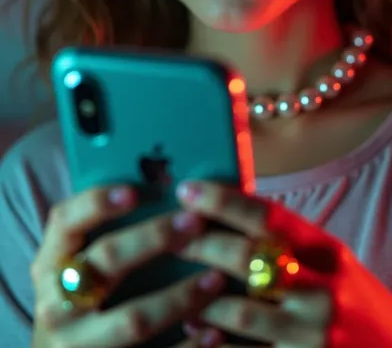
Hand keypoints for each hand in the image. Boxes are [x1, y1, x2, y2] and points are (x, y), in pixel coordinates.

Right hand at [31, 186, 224, 347]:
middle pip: (106, 260)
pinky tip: (214, 332)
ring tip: (216, 278)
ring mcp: (77, 344)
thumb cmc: (81, 298)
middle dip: (154, 237)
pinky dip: (187, 345)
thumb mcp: (80, 265)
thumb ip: (108, 232)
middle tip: (195, 221)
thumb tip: (166, 186)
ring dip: (179, 296)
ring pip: (133, 318)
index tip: (135, 189)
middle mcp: (56, 304)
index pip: (65, 221)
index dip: (97, 202)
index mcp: (49, 264)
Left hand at [176, 181, 391, 347]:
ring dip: (200, 301)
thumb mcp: (332, 261)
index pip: (269, 217)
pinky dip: (214, 344)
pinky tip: (196, 333)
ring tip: (174, 291)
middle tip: (168, 237)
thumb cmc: (352, 298)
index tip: (187, 189)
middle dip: (201, 245)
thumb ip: (290, 242)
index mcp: (328, 252)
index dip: (224, 201)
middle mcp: (323, 290)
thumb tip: (227, 211)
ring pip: (240, 312)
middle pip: (248, 259)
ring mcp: (314, 334)